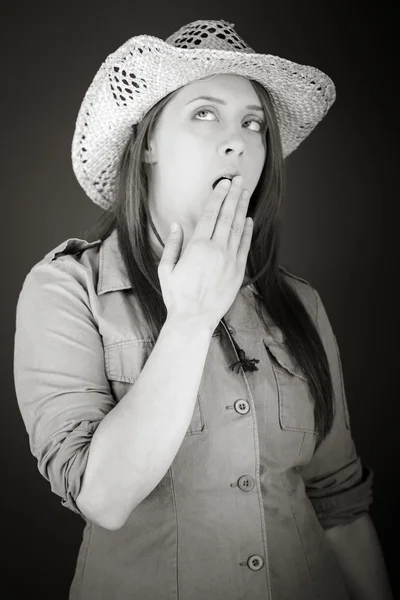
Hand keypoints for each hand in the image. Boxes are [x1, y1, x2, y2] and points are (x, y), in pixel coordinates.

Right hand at [158, 175, 252, 330]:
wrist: (194, 319)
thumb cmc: (177, 296)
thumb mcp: (166, 270)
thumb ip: (172, 246)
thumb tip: (176, 225)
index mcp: (197, 247)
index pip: (210, 215)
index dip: (218, 196)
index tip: (224, 183)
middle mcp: (216, 250)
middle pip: (227, 216)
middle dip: (234, 196)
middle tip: (240, 179)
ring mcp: (229, 260)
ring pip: (238, 228)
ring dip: (242, 208)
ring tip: (245, 193)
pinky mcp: (237, 271)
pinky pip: (244, 246)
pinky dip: (247, 231)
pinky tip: (249, 220)